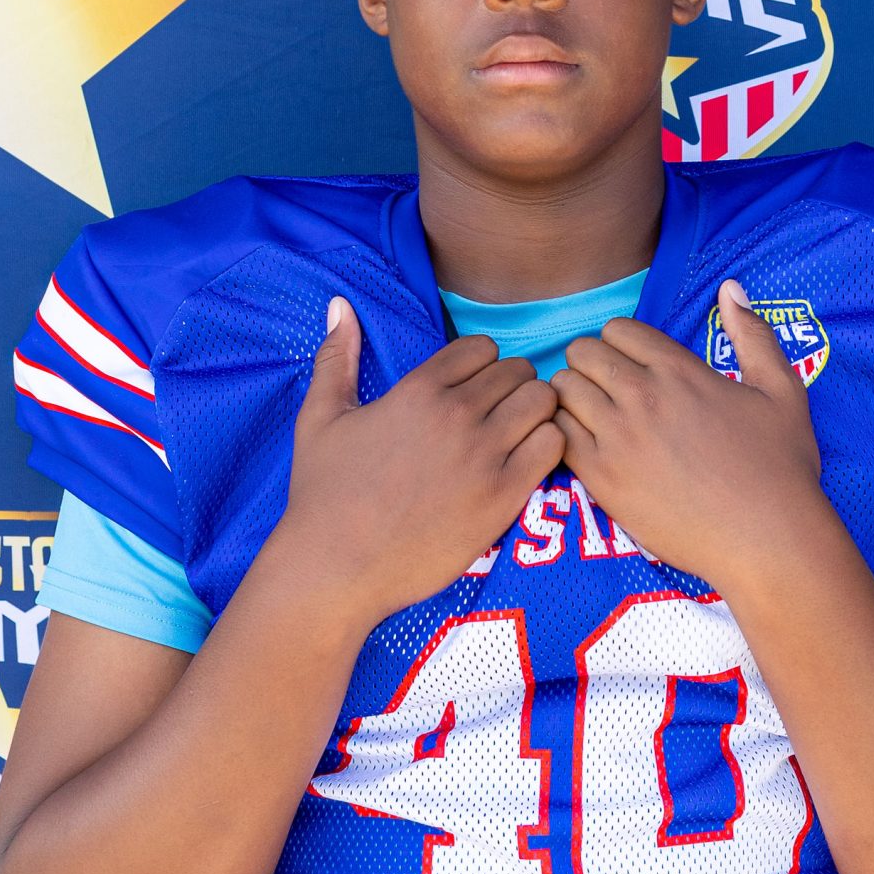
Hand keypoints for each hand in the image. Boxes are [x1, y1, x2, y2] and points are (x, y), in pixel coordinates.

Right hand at [267, 298, 563, 629]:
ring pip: (543, 401)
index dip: (481, 364)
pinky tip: (524, 463)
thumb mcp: (319, 418)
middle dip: (512, 387)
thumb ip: (335, 356)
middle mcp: (457, 416)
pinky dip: (548, 446)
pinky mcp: (504, 497)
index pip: (482, 347)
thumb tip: (338, 304)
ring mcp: (485, 457)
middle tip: (497, 415)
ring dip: (536, 412)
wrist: (335, 568)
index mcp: (418, 391)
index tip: (472, 388)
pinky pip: (554, 445)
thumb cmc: (322, 494)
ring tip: (517, 435)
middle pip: (519, 371)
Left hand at [552, 280, 828, 592]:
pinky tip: (586, 447)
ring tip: (591, 417)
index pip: (617, 329)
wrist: (768, 539)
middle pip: (582, 353)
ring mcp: (617, 438)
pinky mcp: (601, 479)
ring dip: (572, 397)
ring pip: (561, 390)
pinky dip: (562, 434)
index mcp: (679, 370)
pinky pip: (556, 436)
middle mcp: (642, 396)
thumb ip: (754, 334)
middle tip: (606, 390)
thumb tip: (731, 288)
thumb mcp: (783, 390)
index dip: (620, 343)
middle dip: (590, 364)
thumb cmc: (781, 466)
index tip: (631, 366)